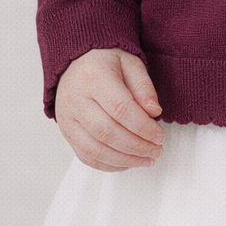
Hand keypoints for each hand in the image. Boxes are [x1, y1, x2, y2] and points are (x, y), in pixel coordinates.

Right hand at [54, 48, 166, 171]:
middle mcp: (75, 99)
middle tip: (156, 151)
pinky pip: (86, 156)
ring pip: (95, 150)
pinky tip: (127, 163)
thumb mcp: (130, 62)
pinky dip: (109, 165)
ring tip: (146, 160)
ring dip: (125, 160)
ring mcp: (67, 118)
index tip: (160, 136)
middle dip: (136, 147)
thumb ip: (143, 86)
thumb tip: (154, 112)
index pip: (120, 109)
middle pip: (107, 132)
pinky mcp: (66, 132)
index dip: (143, 127)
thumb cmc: (106, 61)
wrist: (76, 61)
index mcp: (93, 77)